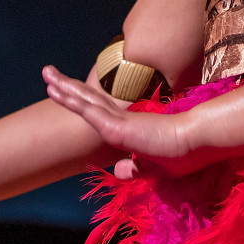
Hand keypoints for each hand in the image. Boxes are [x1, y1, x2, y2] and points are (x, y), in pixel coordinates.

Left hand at [42, 66, 213, 177]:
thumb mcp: (151, 167)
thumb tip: (116, 172)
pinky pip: (91, 112)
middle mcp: (120, 117)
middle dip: (66, 86)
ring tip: (46, 74)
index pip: (98, 108)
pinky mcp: (120, 126)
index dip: (80, 98)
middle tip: (47, 72)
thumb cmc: (180, 154)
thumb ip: (133, 169)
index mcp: (127, 124)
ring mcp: (119, 119)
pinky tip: (58, 92)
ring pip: (85, 100)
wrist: (196, 143)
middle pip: (87, 98)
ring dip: (64, 88)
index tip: (63, 89)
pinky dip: (74, 102)